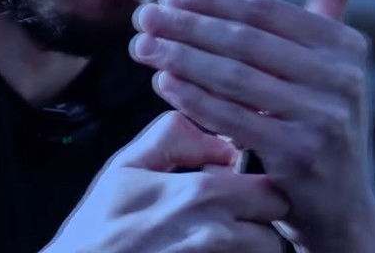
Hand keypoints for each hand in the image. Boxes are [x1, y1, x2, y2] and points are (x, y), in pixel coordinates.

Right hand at [43, 111, 289, 252]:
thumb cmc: (98, 229)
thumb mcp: (125, 166)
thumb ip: (174, 135)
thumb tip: (217, 133)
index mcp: (201, 195)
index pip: (273, 188)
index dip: (263, 187)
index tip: (246, 187)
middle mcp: (217, 234)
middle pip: (277, 230)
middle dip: (263, 223)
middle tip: (238, 218)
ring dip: (250, 249)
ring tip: (219, 241)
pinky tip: (203, 252)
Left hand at [128, 0, 374, 252]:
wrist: (338, 206)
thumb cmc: (318, 118)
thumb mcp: (332, 57)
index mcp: (345, 44)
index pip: (263, 10)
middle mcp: (342, 76)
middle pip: (243, 39)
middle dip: (185, 25)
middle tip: (141, 17)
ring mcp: (325, 116)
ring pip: (233, 75)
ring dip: (179, 56)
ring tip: (141, 45)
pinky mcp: (302, 153)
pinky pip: (234, 116)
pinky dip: (193, 96)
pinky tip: (163, 82)